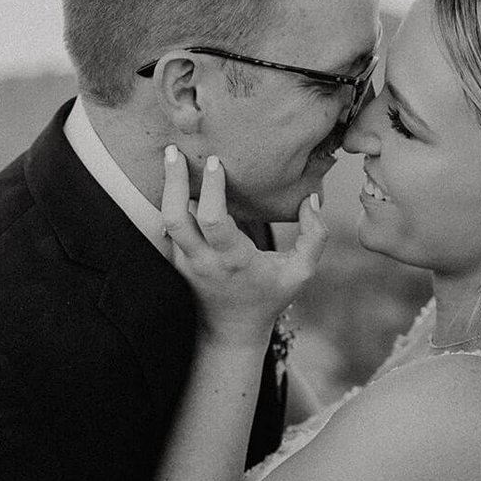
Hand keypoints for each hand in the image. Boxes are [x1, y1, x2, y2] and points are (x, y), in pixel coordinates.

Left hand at [161, 147, 326, 345]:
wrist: (232, 329)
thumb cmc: (269, 297)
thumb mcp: (301, 272)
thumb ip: (314, 237)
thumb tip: (310, 199)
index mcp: (233, 260)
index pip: (213, 220)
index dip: (212, 188)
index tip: (217, 162)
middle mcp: (202, 260)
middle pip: (175, 217)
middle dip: (173, 181)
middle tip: (174, 151)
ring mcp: (185, 261)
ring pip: (166, 220)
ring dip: (167, 188)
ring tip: (171, 157)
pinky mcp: (176, 259)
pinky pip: (168, 225)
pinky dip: (170, 200)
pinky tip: (175, 177)